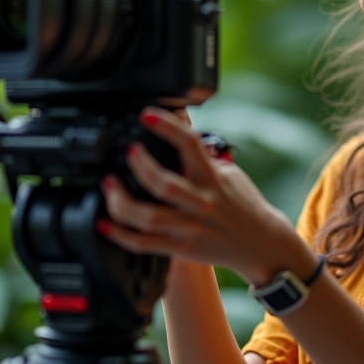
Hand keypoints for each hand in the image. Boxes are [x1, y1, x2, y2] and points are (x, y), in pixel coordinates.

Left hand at [100, 106, 295, 284]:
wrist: (259, 242)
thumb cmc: (242, 204)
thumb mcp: (227, 171)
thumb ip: (202, 150)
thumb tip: (181, 118)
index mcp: (212, 178)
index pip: (190, 144)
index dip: (168, 127)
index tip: (146, 115)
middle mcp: (200, 202)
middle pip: (164, 185)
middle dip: (141, 167)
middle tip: (128, 152)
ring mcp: (189, 227)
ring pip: (149, 218)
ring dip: (122, 202)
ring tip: (109, 185)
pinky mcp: (181, 247)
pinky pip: (145, 244)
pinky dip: (121, 235)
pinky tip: (105, 223)